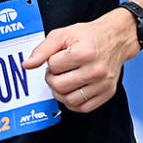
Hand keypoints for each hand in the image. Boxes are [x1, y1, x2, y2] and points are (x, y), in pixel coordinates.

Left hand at [23, 8, 137, 112]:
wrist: (115, 39)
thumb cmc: (89, 36)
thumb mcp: (63, 35)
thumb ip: (43, 50)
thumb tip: (27, 65)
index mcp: (85, 52)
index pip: (53, 66)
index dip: (51, 62)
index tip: (58, 57)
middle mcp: (96, 69)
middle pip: (59, 86)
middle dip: (52, 79)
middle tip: (57, 71)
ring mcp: (103, 83)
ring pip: (70, 100)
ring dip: (61, 92)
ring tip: (64, 80)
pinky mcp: (107, 93)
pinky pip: (83, 108)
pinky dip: (73, 102)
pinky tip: (73, 90)